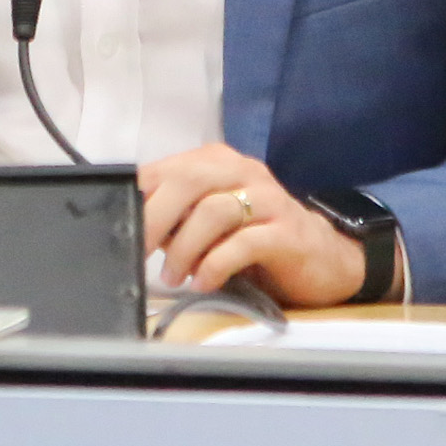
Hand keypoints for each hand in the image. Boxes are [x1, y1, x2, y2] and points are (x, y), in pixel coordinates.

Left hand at [141, 145, 369, 306]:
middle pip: (189, 182)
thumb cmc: (256, 239)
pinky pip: (243, 244)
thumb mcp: (211, 221)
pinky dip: (214, 266)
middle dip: (155, 218)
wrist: (322, 259)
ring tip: (173, 275)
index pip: (169, 168)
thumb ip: (178, 216)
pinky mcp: (287, 233)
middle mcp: (245, 172)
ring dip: (184, 248)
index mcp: (219, 163)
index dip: (141, 196)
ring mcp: (269, 200)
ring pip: (214, 212)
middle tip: (140, 252)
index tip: (122, 225)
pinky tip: (204, 282)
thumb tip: (133, 226)